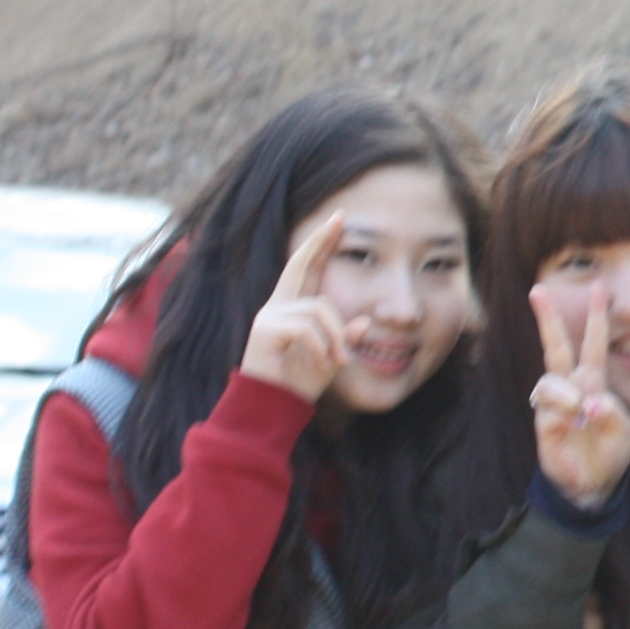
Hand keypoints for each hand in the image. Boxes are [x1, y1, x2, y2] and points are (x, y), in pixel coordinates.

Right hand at [238, 206, 352, 398]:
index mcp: (291, 308)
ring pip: (319, 308)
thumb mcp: (330, 359)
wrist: (272, 410)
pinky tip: (324, 365)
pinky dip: (323, 347)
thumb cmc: (297, 385)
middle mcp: (277, 306)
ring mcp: (269, 316)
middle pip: (300, 263)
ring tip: (338, 362)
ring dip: (336, 337)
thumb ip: (343, 339)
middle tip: (340, 218)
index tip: (338, 220)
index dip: (320, 243)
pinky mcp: (265, 330)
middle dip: (320, 240)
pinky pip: (307, 328)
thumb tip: (363, 324)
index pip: (307, 268)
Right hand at [528, 285, 629, 512]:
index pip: (593, 343)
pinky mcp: (542, 420)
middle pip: (555, 345)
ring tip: (581, 415)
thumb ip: (612, 414)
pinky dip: (563, 408)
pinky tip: (572, 421)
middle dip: (547, 318)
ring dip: (568, 393)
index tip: (598, 288)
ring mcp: (554, 402)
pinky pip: (548, 402)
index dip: (596, 317)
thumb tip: (589, 403)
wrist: (591, 484)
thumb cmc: (609, 453)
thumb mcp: (623, 432)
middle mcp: (572, 386)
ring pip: (551, 377)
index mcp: (594, 382)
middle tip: (538, 289)